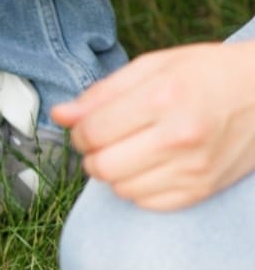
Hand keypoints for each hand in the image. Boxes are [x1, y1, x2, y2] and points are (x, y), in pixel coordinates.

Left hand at [52, 41, 254, 210]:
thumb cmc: (209, 74)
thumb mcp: (154, 67)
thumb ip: (102, 93)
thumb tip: (60, 115)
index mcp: (164, 97)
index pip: (91, 132)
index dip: (80, 131)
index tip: (88, 125)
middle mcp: (179, 136)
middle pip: (101, 166)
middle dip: (92, 154)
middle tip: (106, 141)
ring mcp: (193, 168)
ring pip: (119, 188)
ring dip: (114, 172)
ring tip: (133, 149)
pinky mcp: (201, 190)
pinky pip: (146, 202)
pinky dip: (138, 187)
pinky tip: (152, 165)